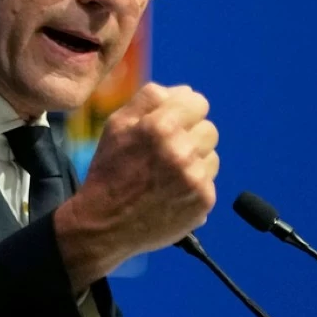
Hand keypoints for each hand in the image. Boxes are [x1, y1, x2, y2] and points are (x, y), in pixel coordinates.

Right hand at [54, 83, 218, 287]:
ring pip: (212, 155)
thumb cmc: (109, 170)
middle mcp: (182, 150)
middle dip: (191, 135)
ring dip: (195, 160)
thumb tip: (184, 91)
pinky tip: (173, 191)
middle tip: (168, 151)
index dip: (185, 111)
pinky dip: (195, 184)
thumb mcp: (116, 124)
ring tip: (169, 173)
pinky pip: (210, 181)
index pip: (198, 102)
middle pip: (209, 128)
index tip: (173, 123)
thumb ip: (149, 98)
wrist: (104, 225)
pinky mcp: (203, 200)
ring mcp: (195, 178)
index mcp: (161, 126)